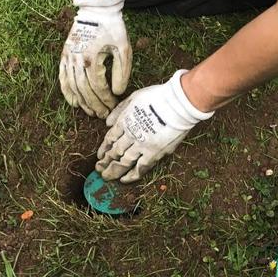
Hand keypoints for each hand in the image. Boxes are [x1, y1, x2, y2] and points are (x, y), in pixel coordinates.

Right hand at [59, 0, 131, 117]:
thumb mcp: (124, 48)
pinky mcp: (64, 55)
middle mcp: (77, 60)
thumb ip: (122, 71)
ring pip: (72, 86)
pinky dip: (67, 91)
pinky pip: (62, 77)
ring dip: (81, 101)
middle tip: (102, 115)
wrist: (96, 10)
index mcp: (92, 58)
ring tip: (90, 112)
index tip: (113, 105)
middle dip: (94, 104)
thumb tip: (118, 91)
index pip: (98, 87)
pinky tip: (73, 102)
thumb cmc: (112, 28)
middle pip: (84, 90)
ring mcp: (68, 57)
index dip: (105, 99)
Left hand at [96, 70, 213, 182]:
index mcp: (125, 121)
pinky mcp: (154, 154)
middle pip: (114, 151)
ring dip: (113, 170)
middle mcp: (130, 135)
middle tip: (99, 169)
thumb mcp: (134, 97)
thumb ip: (120, 110)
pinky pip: (140, 168)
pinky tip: (124, 180)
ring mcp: (142, 146)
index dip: (103, 148)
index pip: (110, 138)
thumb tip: (107, 123)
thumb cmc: (159, 97)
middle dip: (105, 162)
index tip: (99, 156)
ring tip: (106, 177)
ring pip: (123, 162)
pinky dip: (131, 175)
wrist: (178, 105)